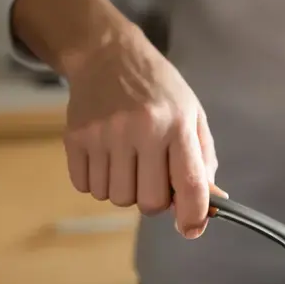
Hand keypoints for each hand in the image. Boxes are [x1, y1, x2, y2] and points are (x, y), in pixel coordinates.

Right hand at [63, 26, 216, 238]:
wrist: (107, 55)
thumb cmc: (158, 89)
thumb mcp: (191, 115)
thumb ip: (202, 161)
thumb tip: (209, 206)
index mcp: (176, 124)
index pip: (189, 184)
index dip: (193, 215)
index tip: (191, 228)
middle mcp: (140, 129)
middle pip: (150, 202)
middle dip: (157, 199)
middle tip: (155, 175)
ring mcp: (104, 134)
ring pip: (118, 199)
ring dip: (127, 190)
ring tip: (130, 160)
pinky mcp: (75, 138)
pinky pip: (88, 188)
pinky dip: (100, 182)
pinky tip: (108, 156)